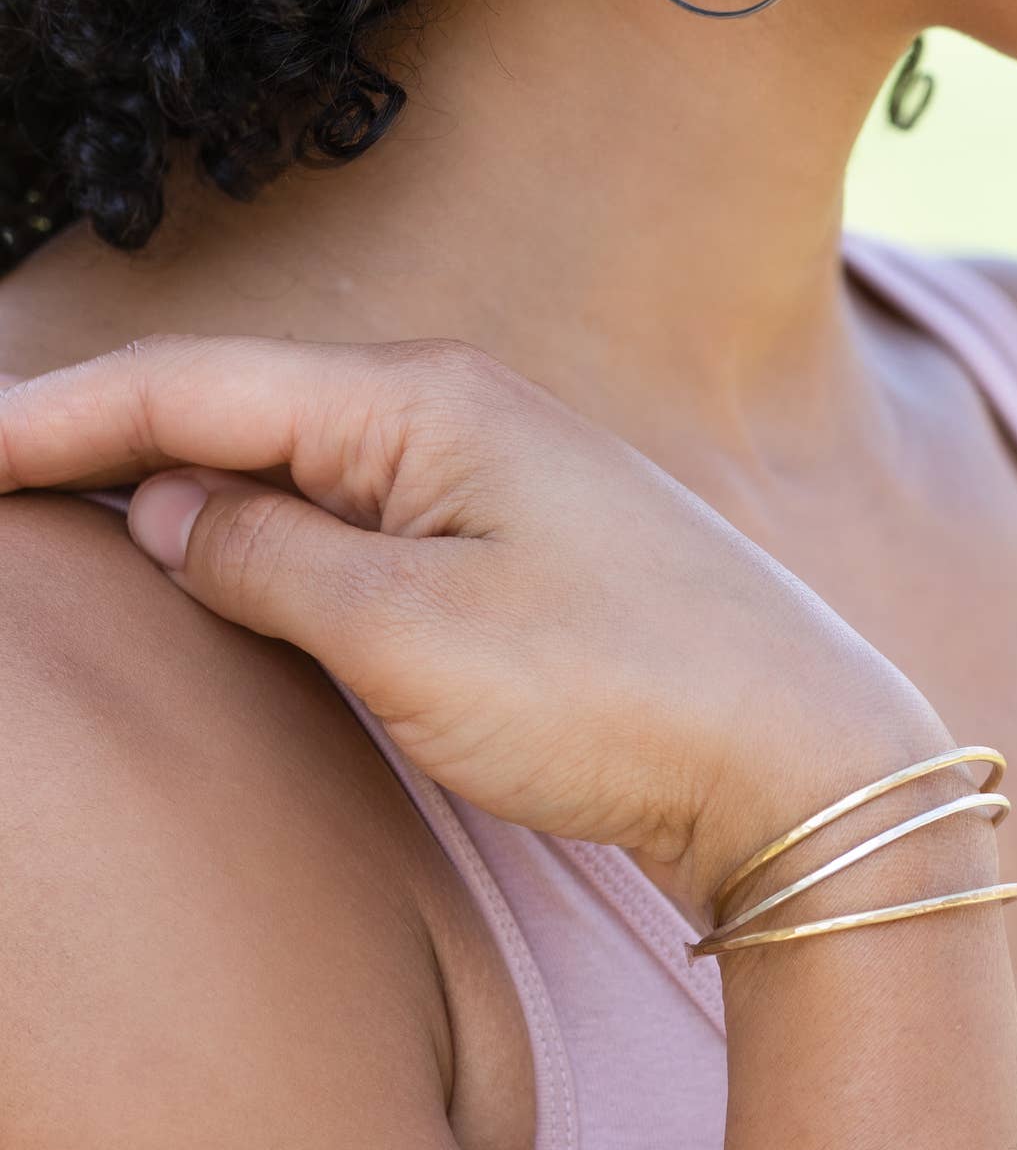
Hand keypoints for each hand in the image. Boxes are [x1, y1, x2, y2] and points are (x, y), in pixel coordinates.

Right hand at [0, 333, 954, 918]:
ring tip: (66, 506)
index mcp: (424, 404)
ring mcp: (498, 478)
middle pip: (237, 407)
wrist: (808, 762)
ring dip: (183, 482)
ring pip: (297, 463)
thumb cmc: (620, 694)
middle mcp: (460, 414)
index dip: (57, 413)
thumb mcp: (410, 636)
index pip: (193, 387)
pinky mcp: (525, 550)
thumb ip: (268, 559)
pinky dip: (268, 533)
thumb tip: (168, 506)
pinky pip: (358, 518)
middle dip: (103, 435)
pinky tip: (223, 562)